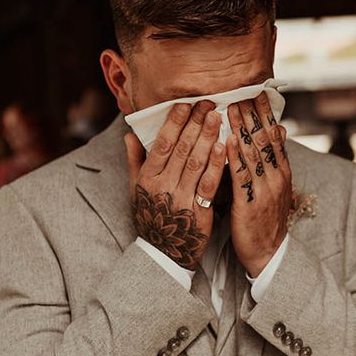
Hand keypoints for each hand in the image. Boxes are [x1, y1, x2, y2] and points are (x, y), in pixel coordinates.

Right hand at [125, 101, 226, 269]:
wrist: (164, 254)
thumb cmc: (151, 218)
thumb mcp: (136, 190)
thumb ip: (134, 161)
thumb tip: (129, 134)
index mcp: (147, 178)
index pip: (162, 143)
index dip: (174, 121)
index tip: (185, 103)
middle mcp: (162, 186)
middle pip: (181, 148)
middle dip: (195, 122)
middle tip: (208, 101)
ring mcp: (181, 199)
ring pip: (196, 162)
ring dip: (208, 136)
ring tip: (218, 116)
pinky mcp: (199, 212)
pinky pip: (209, 184)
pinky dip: (217, 163)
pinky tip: (225, 146)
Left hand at [225, 91, 291, 276]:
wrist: (269, 253)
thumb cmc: (265, 220)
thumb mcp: (274, 188)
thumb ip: (272, 161)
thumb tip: (278, 131)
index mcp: (282, 172)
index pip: (274, 136)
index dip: (266, 114)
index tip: (257, 92)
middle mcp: (276, 177)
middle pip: (264, 139)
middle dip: (253, 114)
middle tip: (241, 90)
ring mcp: (265, 189)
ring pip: (253, 153)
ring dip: (241, 128)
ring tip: (231, 106)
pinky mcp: (250, 203)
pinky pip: (241, 175)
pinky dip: (234, 155)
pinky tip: (227, 139)